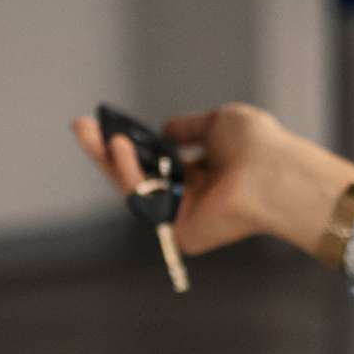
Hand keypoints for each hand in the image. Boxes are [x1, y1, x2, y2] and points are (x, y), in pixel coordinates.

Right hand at [67, 102, 353, 259]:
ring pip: (134, 188)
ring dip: (110, 160)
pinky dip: (128, 174)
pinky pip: (145, 201)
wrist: (275, 172)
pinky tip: (119, 147)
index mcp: (205, 173)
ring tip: (93, 133)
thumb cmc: (258, 145)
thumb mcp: (220, 121)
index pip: (158, 161)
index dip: (132, 145)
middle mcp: (193, 196)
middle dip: (105, 152)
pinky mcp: (178, 232)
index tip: (108, 125)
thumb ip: (191, 127)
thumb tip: (165, 129)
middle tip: (79, 126)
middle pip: (138, 176)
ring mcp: (183, 216)